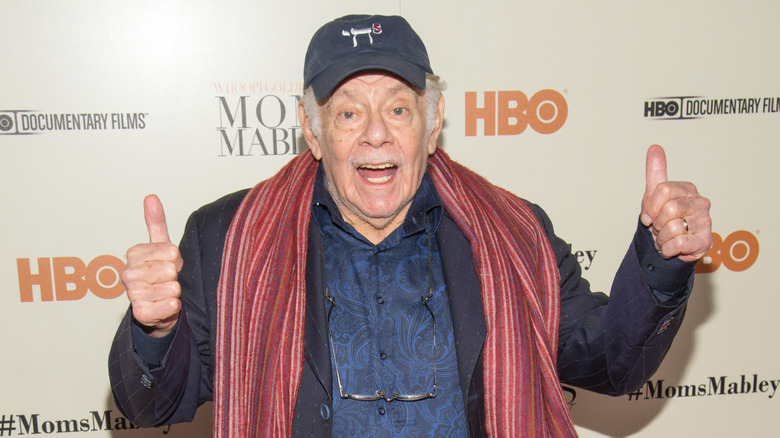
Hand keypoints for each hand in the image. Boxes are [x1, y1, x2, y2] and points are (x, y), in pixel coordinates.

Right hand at [121, 195, 182, 336]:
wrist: (159, 305)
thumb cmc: (161, 273)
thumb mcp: (162, 246)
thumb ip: (156, 222)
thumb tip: (150, 197)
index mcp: (134, 253)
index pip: (172, 251)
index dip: (176, 259)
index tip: (169, 263)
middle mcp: (128, 273)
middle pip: (171, 270)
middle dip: (176, 276)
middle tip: (168, 280)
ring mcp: (132, 294)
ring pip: (173, 288)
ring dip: (175, 292)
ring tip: (165, 292)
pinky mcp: (140, 313)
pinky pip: (170, 306)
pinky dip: (173, 307)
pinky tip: (165, 306)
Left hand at [640, 145, 711, 261]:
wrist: (673, 245)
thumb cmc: (665, 217)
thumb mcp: (655, 194)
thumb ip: (656, 171)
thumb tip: (655, 147)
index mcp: (687, 189)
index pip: (664, 190)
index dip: (650, 206)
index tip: (648, 216)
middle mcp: (700, 203)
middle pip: (669, 209)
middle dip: (657, 223)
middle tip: (660, 227)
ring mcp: (705, 222)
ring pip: (672, 228)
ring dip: (661, 237)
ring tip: (666, 237)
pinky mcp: (705, 241)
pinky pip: (678, 243)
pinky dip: (667, 249)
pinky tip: (672, 247)